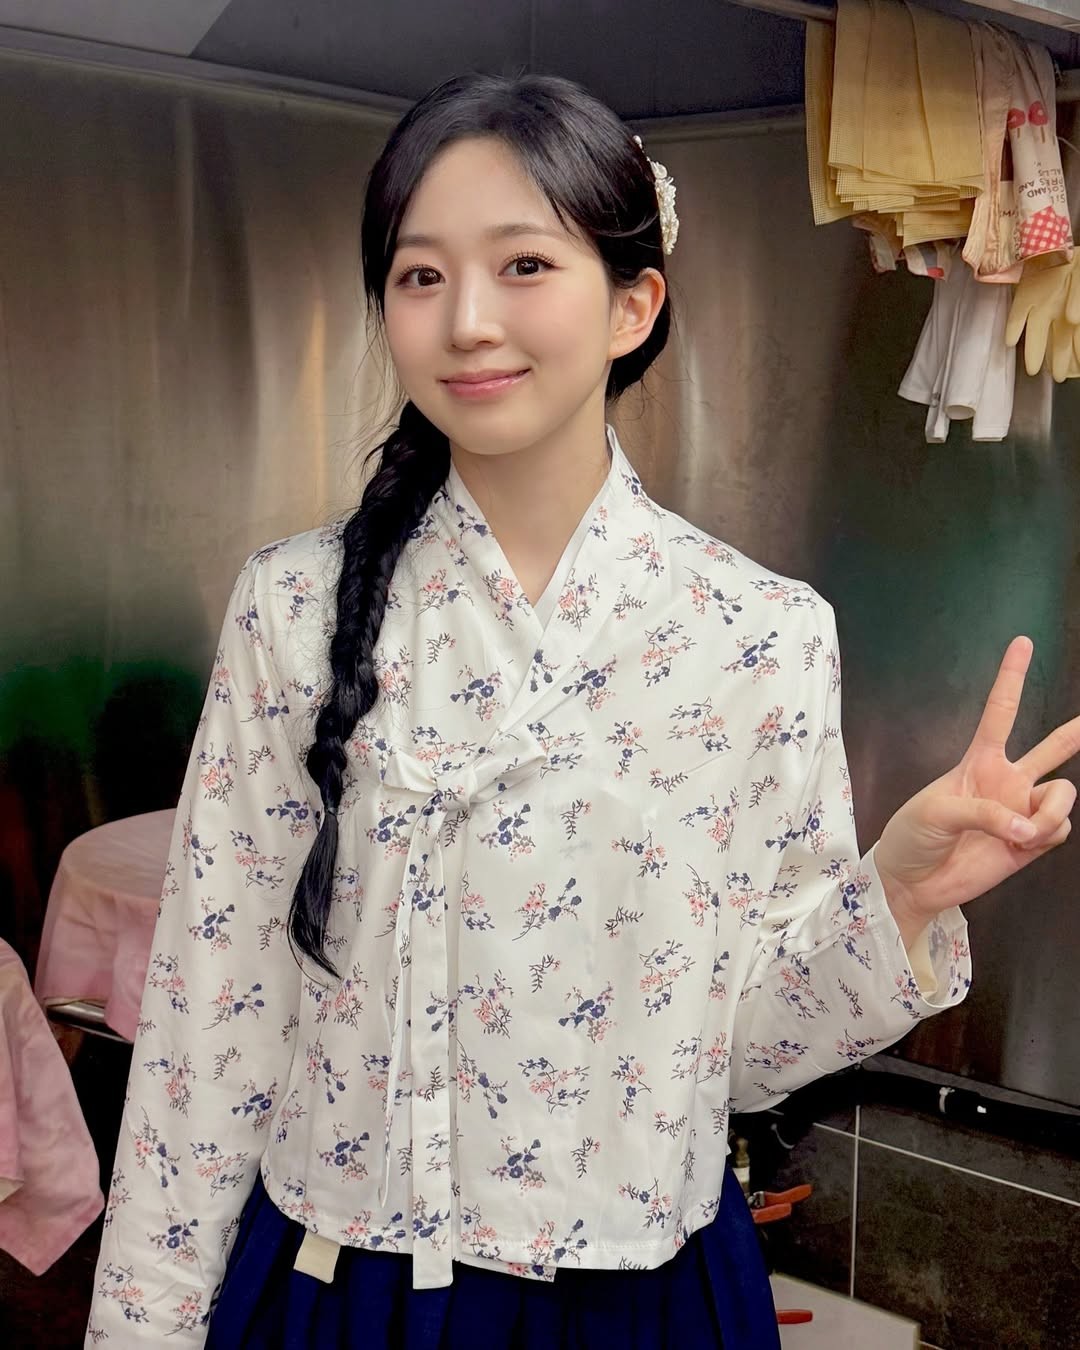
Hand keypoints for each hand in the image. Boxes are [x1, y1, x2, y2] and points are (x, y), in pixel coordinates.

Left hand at [875, 637, 1078, 947]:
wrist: (912, 882)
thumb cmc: (913, 835)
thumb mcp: (936, 811)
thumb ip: (985, 812)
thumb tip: (1025, 825)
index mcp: (978, 761)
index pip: (1000, 712)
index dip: (1012, 677)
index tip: (1023, 642)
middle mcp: (1006, 780)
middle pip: (1052, 749)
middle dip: (1075, 733)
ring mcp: (1021, 810)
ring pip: (1063, 796)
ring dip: (1049, 814)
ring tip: (1020, 832)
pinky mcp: (1030, 842)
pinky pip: (1059, 830)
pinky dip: (1044, 835)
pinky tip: (1020, 844)